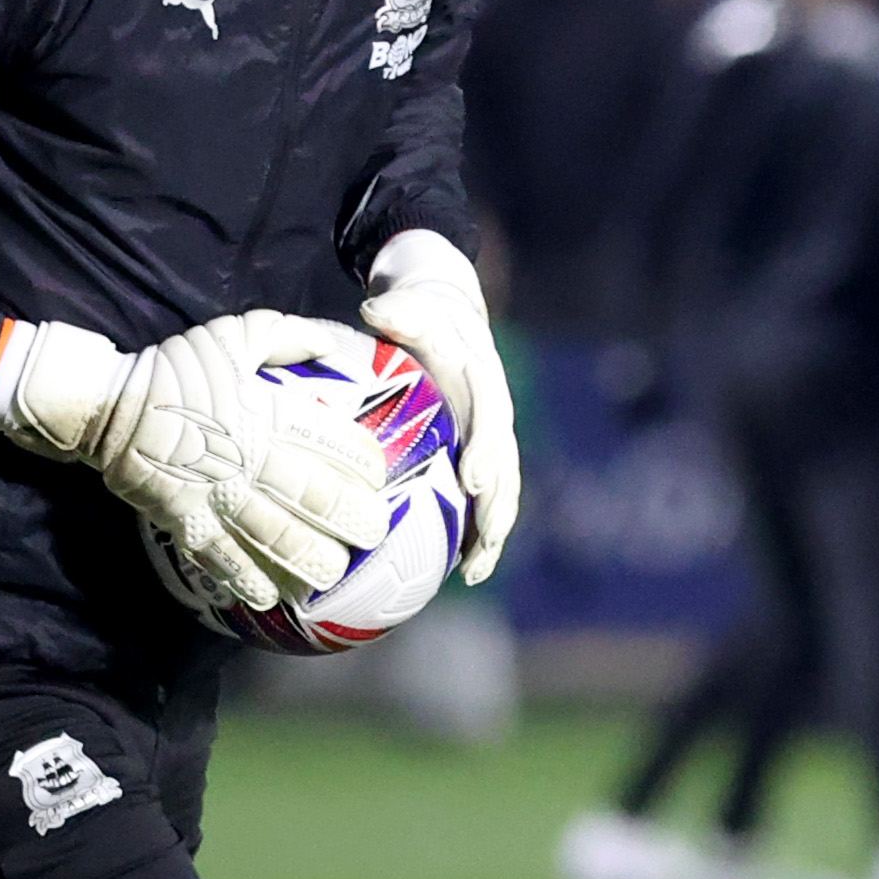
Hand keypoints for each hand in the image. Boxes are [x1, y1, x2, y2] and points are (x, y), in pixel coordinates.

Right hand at [0, 312, 384, 613]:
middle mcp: (248, 457)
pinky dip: (247, 580)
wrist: (105, 405)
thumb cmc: (175, 370)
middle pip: (313, 496)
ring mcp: (216, 494)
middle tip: (375, 534)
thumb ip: (288, 336)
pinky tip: (270, 599)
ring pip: (275, 535)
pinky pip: (222, 558)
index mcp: (264, 412)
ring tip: (334, 573)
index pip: (329, 440)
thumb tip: (333, 343)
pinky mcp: (186, 520)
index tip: (381, 477)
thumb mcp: (234, 334)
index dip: (362, 462)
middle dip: (351, 519)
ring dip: (310, 558)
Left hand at [360, 229, 520, 581]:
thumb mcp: (412, 307)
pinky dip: (477, 536)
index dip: (485, 451)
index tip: (471, 479)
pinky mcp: (479, 460)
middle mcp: (495, 418)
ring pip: (501, 494)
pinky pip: (484, 502)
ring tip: (473, 571)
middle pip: (505, 468)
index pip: (490, 419)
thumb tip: (374, 312)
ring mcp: (490, 443)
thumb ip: (398, 312)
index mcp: (484, 381)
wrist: (448, 321)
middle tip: (483, 539)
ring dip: (492, 534)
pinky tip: (459, 571)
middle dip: (496, 506)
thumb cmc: (423, 316)